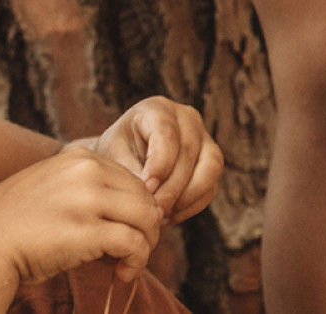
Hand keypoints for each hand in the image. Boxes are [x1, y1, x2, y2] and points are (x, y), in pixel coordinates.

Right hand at [0, 147, 165, 284]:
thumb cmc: (12, 225)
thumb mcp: (49, 187)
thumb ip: (84, 187)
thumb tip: (128, 209)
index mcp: (78, 158)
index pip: (131, 179)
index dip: (136, 208)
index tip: (126, 230)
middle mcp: (86, 172)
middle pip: (145, 197)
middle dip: (147, 226)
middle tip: (134, 250)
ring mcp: (88, 200)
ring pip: (147, 218)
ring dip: (146, 245)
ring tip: (130, 263)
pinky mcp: (89, 232)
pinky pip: (134, 244)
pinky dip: (137, 261)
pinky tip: (123, 273)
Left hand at [95, 96, 223, 223]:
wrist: (124, 161)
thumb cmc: (116, 156)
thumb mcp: (114, 159)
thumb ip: (132, 173)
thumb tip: (152, 197)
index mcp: (157, 109)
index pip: (167, 134)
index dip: (160, 164)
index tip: (146, 189)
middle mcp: (187, 118)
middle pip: (189, 152)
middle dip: (172, 187)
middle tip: (154, 211)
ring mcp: (204, 139)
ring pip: (210, 168)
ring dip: (187, 197)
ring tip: (163, 216)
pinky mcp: (211, 163)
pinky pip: (211, 186)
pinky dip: (192, 205)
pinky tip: (170, 216)